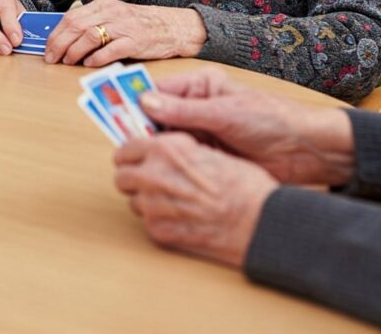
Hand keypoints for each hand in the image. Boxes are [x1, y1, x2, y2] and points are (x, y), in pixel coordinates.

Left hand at [44, 0, 206, 65]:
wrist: (173, 27)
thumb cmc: (140, 24)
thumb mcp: (114, 16)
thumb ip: (94, 22)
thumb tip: (67, 39)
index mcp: (103, 5)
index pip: (71, 17)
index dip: (56, 34)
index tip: (48, 48)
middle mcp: (111, 13)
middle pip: (76, 26)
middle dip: (59, 44)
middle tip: (52, 58)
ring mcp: (123, 27)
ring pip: (89, 36)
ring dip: (74, 51)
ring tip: (68, 62)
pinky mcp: (135, 41)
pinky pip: (110, 49)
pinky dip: (96, 58)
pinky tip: (89, 64)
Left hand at [113, 132, 276, 267]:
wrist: (259, 221)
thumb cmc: (243, 184)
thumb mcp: (207, 151)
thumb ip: (177, 151)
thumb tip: (161, 152)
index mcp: (164, 149)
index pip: (126, 149)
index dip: (132, 155)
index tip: (135, 159)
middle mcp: (152, 174)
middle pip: (122, 176)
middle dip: (133, 179)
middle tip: (149, 182)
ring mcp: (153, 205)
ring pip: (134, 202)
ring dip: (147, 202)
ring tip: (173, 203)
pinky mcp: (159, 232)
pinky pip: (149, 224)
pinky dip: (161, 222)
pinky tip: (182, 220)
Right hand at [139, 69, 355, 186]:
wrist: (310, 151)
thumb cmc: (272, 120)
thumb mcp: (225, 113)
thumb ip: (184, 110)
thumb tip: (144, 102)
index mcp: (201, 86)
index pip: (159, 91)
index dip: (136, 103)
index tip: (115, 114)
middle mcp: (198, 106)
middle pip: (159, 116)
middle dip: (142, 128)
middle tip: (122, 142)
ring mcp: (203, 132)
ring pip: (169, 139)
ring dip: (157, 148)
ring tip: (137, 160)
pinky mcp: (211, 156)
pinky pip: (184, 158)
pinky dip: (173, 164)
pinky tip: (161, 172)